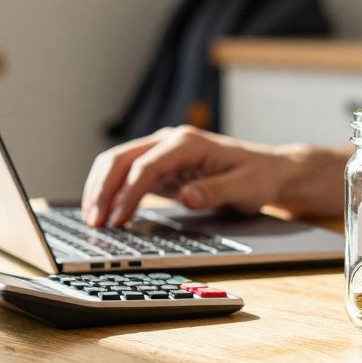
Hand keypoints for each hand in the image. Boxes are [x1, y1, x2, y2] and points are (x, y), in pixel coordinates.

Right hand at [81, 126, 343, 226]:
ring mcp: (163, 151)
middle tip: (93, 221)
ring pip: (118, 163)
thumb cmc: (259, 177)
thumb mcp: (245, 188)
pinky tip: (105, 211)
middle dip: (102, 189)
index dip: (128, 194)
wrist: (270, 169)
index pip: (146, 166)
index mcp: (189, 143)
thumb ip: (215, 191)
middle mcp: (171, 141)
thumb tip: (186, 197)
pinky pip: (128, 173)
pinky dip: (112, 190)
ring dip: (101, 188)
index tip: (118, 220)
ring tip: (92, 219)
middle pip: (122, 158)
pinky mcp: (162, 165)